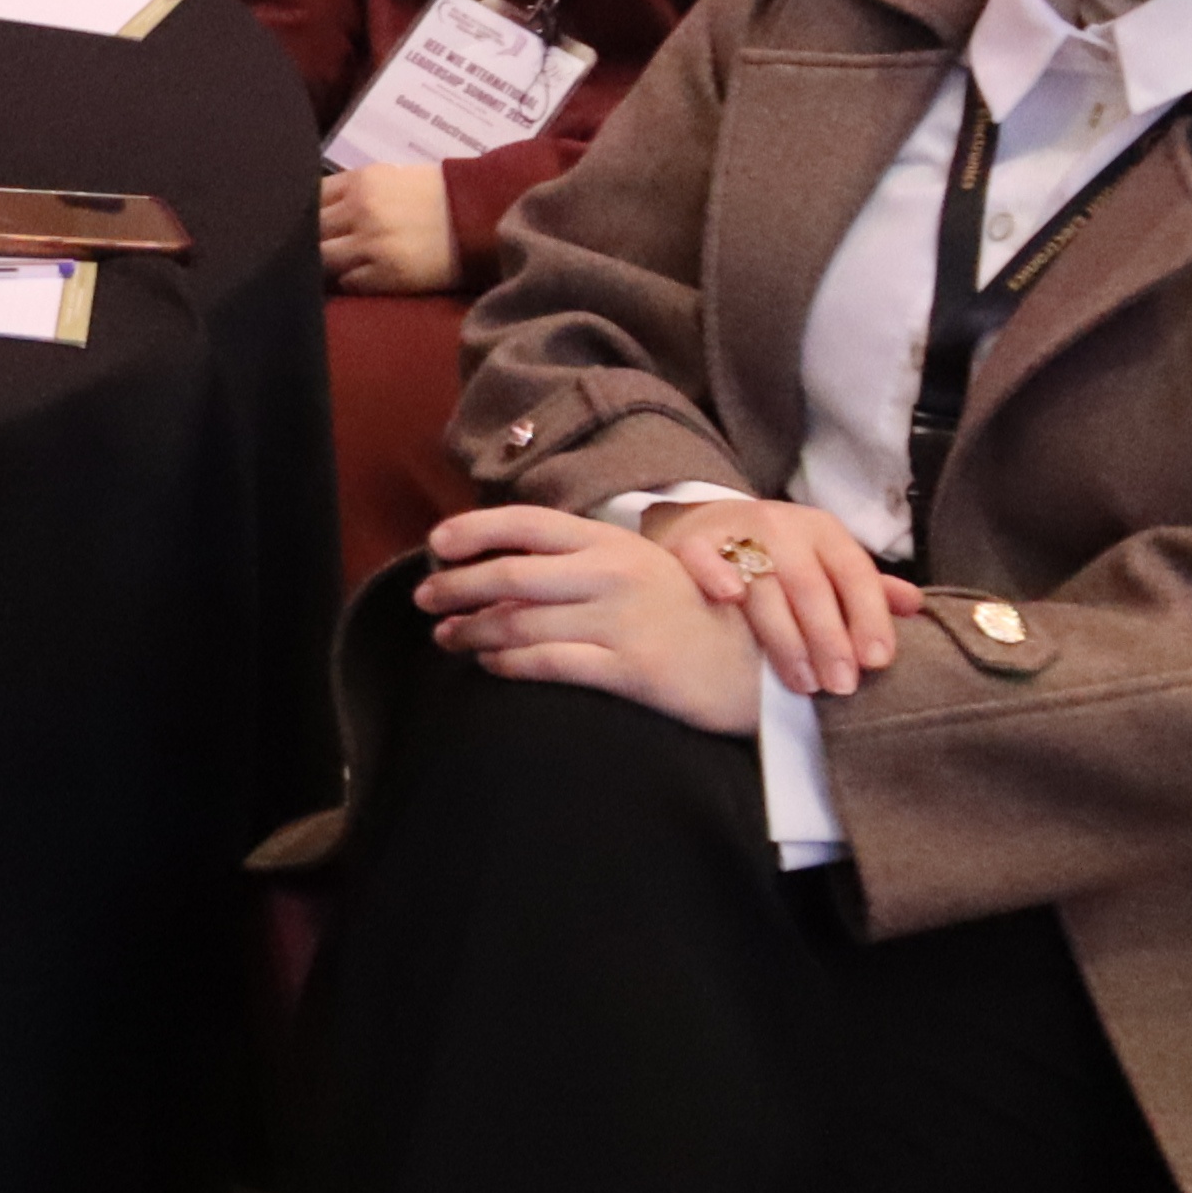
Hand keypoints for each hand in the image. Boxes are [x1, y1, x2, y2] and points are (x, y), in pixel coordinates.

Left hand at [317, 160, 460, 294]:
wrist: (486, 216)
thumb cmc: (440, 194)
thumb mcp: (392, 177)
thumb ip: (355, 190)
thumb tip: (319, 208)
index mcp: (360, 181)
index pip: (309, 198)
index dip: (306, 213)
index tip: (309, 223)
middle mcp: (360, 210)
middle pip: (311, 230)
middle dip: (311, 240)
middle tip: (319, 248)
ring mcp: (371, 244)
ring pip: (323, 259)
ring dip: (328, 264)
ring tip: (338, 266)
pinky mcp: (387, 274)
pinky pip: (349, 282)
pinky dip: (350, 281)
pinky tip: (360, 278)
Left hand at [417, 503, 763, 733]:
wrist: (766, 663)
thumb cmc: (699, 613)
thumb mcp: (647, 567)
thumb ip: (588, 559)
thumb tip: (516, 559)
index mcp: (613, 541)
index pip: (527, 523)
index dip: (473, 531)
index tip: (436, 546)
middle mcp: (612, 574)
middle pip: (509, 575)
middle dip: (456, 587)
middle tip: (426, 600)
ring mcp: (621, 621)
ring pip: (519, 623)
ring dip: (471, 630)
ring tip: (447, 638)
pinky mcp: (631, 669)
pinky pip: (550, 663)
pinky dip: (508, 664)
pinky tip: (490, 666)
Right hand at [642, 493, 922, 697]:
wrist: (705, 523)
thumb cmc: (779, 556)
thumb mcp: (826, 562)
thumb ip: (866, 588)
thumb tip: (916, 606)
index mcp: (823, 532)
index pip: (854, 573)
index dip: (868, 616)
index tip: (876, 661)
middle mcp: (782, 526)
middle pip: (810, 584)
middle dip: (828, 639)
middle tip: (839, 686)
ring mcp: (735, 532)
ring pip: (763, 583)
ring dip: (783, 635)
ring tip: (800, 682)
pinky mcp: (694, 541)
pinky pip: (704, 557)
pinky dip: (716, 574)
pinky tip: (729, 599)